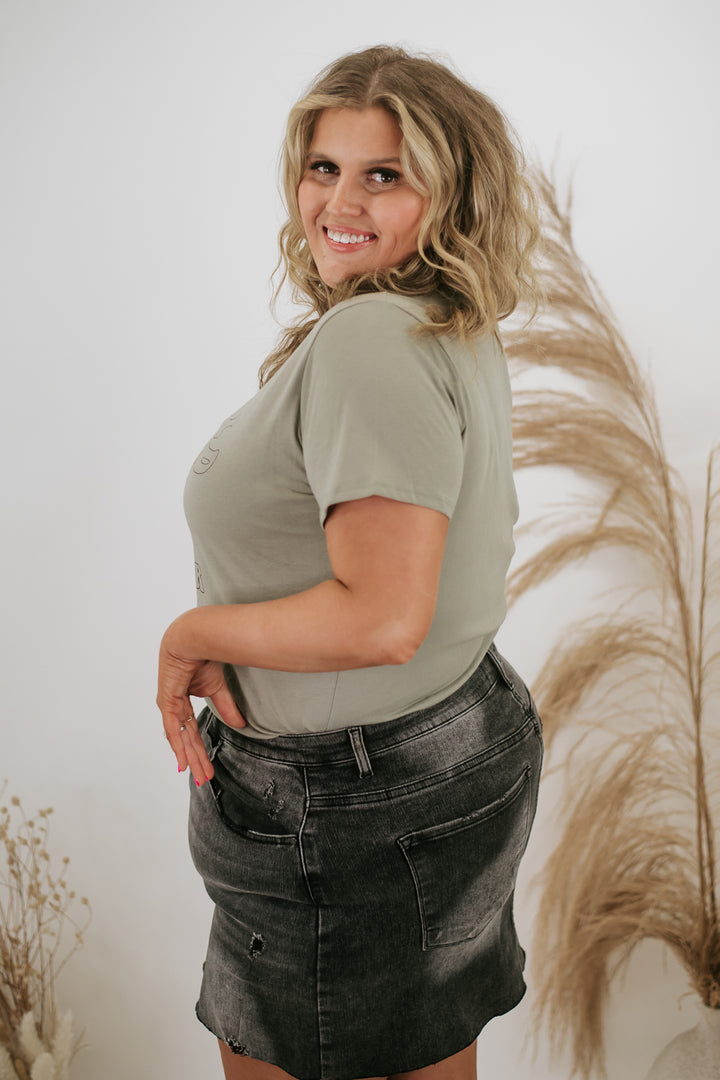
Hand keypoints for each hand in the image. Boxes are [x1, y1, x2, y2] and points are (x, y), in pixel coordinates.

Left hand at [157, 616, 245, 785]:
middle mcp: (174, 706)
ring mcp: (168, 704)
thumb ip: (226, 706)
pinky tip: (183, 762)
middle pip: (186, 739)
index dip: (198, 748)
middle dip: (196, 759)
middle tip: (204, 780)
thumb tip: (240, 725)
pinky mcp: (167, 701)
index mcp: (183, 701)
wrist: (195, 636)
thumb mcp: (218, 687)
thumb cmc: (204, 654)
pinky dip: (178, 746)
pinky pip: (173, 728)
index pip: (191, 730)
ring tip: (199, 776)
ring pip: (180, 738)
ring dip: (190, 757)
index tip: (206, 767)